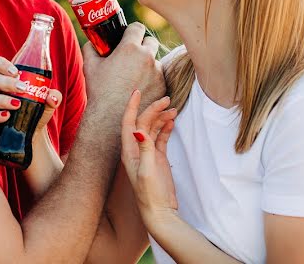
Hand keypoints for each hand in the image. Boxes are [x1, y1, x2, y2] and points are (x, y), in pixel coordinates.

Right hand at [0, 56, 62, 136]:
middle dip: (7, 83)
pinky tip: (7, 116)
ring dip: (4, 100)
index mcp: (8, 78)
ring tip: (18, 104)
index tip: (15, 71)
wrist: (34, 129)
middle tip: (22, 88)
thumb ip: (54, 96)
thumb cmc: (38, 108)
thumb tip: (52, 97)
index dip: (2, 65)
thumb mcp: (48, 100)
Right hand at [82, 23, 163, 110]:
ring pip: (155, 60)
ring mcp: (157, 73)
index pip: (137, 27)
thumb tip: (92, 43)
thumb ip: (91, 49)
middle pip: (151, 41)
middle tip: (133, 54)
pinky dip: (152, 79)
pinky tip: (140, 88)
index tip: (129, 35)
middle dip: (143, 45)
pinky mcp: (163, 87)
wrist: (110, 119)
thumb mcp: (89, 66)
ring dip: (147, 64)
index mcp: (130, 48)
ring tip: (134, 76)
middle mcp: (147, 57)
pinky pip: (159, 77)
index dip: (132, 30)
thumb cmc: (99, 91)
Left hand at [121, 89, 178, 224]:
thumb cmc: (150, 194)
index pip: (129, 122)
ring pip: (153, 128)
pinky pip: (161, 137)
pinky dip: (166, 128)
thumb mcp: (147, 170)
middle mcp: (136, 149)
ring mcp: (147, 153)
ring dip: (161, 117)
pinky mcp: (158, 158)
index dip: (132, 106)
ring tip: (174, 109)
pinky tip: (172, 121)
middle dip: (153, 109)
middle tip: (167, 99)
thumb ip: (144, 149)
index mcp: (129, 150)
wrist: (159, 212)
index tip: (137, 91)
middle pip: (143, 122)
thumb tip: (139, 130)